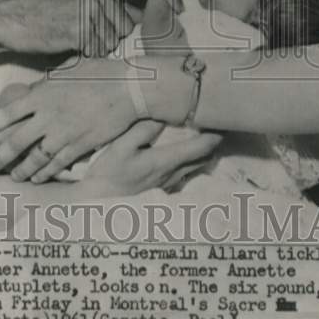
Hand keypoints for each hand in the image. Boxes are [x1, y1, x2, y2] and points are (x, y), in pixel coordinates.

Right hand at [0, 0, 181, 57]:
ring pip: (115, 39)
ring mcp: (91, 7)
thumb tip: (148, 11)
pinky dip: (87, 53)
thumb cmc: (45, 6)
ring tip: (72, 32)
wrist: (10, 16)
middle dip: (114, 32)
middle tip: (85, 28)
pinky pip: (99, 50)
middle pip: (130, 22)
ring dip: (99, 44)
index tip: (181, 7)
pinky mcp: (81, 29)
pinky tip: (68, 42)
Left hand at [0, 57, 138, 180]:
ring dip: (21, 169)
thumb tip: (33, 90)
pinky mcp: (80, 145)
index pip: (7, 113)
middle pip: (15, 141)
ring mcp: (64, 133)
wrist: (127, 88)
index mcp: (42, 95)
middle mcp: (48, 116)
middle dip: (0, 155)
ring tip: (14, 176)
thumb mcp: (66, 71)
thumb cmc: (99, 73)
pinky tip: (38, 178)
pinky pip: (57, 164)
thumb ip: (47, 83)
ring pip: (35, 158)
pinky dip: (46, 172)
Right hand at [78, 121, 221, 197]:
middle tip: (217, 124)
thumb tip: (163, 114)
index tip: (222, 119)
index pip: (201, 147)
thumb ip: (143, 129)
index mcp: (166, 161)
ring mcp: (169, 185)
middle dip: (214, 142)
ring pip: (196, 168)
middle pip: (205, 158)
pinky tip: (186, 157)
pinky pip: (185, 175)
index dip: (216, 134)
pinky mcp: (162, 192)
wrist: (97, 204)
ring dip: (204, 153)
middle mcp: (173, 175)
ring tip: (206, 137)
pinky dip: (192, 163)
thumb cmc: (108, 174)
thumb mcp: (121, 146)